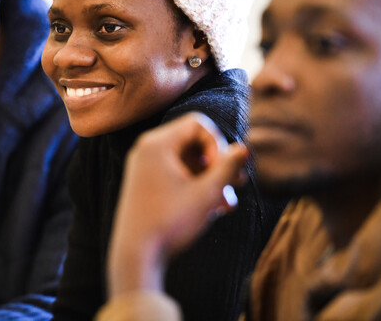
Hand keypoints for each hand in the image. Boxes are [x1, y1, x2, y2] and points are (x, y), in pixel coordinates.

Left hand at [107, 112, 247, 295]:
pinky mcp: (146, 183)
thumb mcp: (207, 193)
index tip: (225, 172)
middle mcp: (147, 149)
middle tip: (239, 184)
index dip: (219, 144)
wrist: (136, 255)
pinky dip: (196, 186)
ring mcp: (145, 167)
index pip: (198, 124)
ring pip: (188, 161)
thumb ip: (228, 168)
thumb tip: (245, 148)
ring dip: (211, 179)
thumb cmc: (170, 222)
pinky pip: (177, 174)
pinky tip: (214, 209)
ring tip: (227, 204)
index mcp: (156, 143)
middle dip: (219, 164)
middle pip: (194, 141)